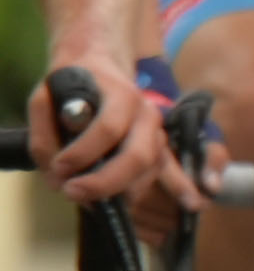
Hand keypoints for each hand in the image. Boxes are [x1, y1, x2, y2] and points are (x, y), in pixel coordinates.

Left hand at [31, 68, 198, 219]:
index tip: (59, 167)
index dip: (84, 152)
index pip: (108, 128)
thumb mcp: (44, 99)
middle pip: (138, 156)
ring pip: (150, 170)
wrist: (99, 66)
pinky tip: (193, 204)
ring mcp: (157, 133)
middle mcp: (147, 116)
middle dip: (106, 181)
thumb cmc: (71, 85)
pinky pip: (168, 173)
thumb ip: (44, 136)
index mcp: (122, 96)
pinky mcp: (159, 149)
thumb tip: (57, 177)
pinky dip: (175, 190)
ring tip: (91, 203)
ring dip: (122, 192)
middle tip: (74, 193)